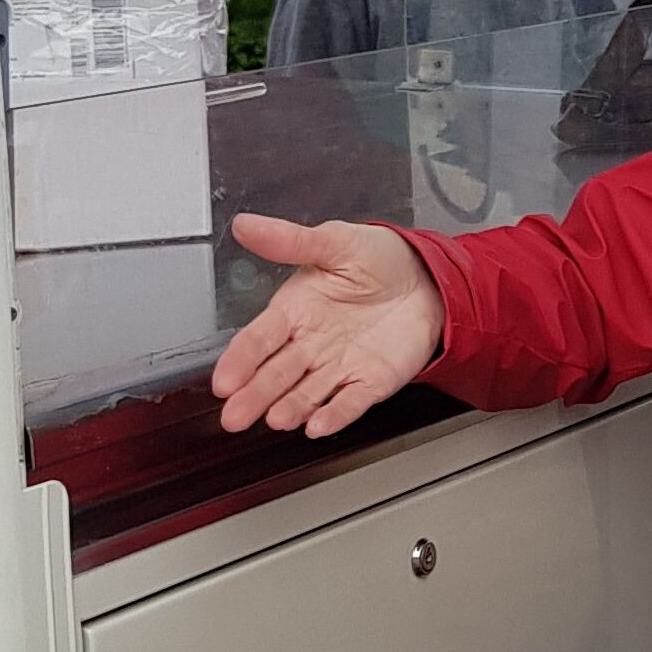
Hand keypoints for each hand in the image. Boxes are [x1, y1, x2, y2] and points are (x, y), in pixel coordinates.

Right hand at [211, 214, 442, 437]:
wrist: (427, 278)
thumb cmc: (378, 260)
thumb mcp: (335, 241)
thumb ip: (291, 241)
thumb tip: (247, 224)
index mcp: (295, 310)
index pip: (259, 339)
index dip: (240, 360)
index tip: (224, 381)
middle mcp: (310, 343)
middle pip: (276, 373)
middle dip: (254, 395)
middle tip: (234, 416)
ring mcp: (338, 365)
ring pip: (307, 392)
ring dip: (290, 408)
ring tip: (276, 420)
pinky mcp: (369, 381)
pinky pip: (349, 401)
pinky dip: (335, 414)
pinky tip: (318, 427)